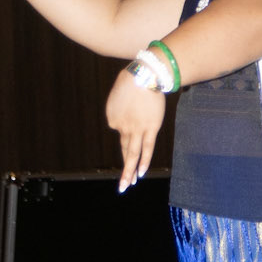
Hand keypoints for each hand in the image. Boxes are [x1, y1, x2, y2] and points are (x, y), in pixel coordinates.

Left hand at [106, 69, 166, 190]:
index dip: (127, 123)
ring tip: (128, 185)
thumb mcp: (119, 91)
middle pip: (123, 149)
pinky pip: (146, 149)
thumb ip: (122, 105)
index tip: (136, 112)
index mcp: (112, 116)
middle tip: (122, 185)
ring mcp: (135, 129)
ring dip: (129, 171)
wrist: (144, 75)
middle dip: (123, 169)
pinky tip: (140, 173)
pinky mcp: (150, 128)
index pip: (118, 127)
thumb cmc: (132, 78)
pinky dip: (143, 162)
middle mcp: (121, 126)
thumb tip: (129, 116)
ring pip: (131, 154)